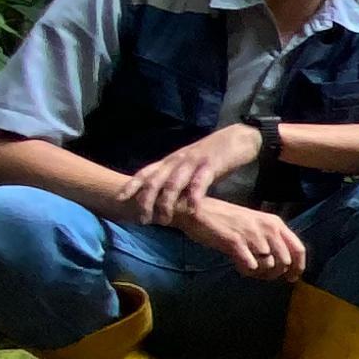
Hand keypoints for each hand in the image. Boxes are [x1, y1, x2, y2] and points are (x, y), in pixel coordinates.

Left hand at [121, 122, 260, 225]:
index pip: (146, 172)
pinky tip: (193, 211)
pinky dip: (194, 197)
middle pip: (155, 181)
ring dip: (166, 203)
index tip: (119, 199)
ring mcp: (193, 163)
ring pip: (173, 184)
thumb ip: (177, 178)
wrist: (238, 138)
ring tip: (164, 220)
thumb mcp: (189, 164)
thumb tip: (164, 198)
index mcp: (171, 161)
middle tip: (142, 219)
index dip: (132, 185)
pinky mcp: (210, 166)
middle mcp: (177, 161)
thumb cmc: (213, 155)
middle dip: (146, 201)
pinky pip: (199, 183)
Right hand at [184, 197, 307, 279]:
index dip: (298, 268)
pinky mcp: (236, 241)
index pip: (299, 249)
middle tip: (259, 274)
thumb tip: (283, 265)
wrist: (196, 210)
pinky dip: (246, 270)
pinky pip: (251, 266)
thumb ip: (270, 241)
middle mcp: (268, 227)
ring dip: (259, 273)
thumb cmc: (225, 220)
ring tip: (246, 267)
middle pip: (286, 262)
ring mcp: (252, 234)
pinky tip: (238, 265)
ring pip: (269, 266)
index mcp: (275, 223)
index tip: (290, 279)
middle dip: (275, 274)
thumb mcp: (255, 226)